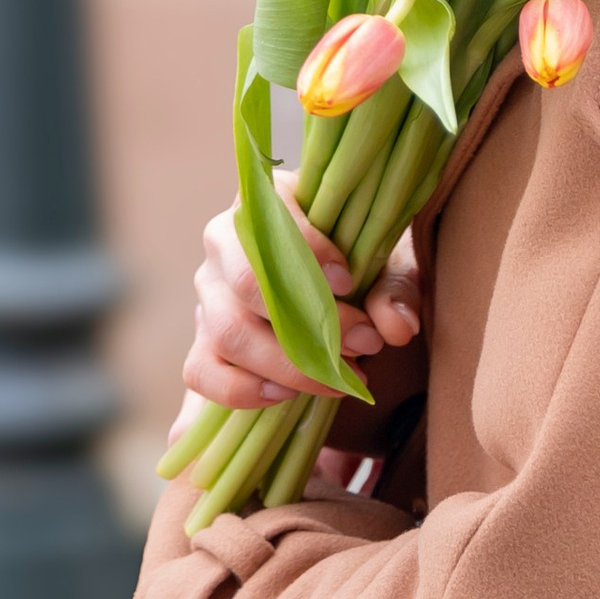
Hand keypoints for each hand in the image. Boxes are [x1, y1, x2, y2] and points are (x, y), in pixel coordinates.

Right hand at [178, 204, 420, 415]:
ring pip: (229, 332)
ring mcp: (209, 295)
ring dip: (289, 364)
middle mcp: (225, 243)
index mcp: (268, 203)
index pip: (274, 222)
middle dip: (310, 324)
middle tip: (364, 343)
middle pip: (245, 284)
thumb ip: (395, 288)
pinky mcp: (202, 341)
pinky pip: (202, 372)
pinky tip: (286, 395)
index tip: (352, 285)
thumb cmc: (358, 262)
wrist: (334, 291)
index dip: (311, 256)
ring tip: (339, 378)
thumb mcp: (387, 262)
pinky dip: (241, 389)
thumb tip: (396, 327)